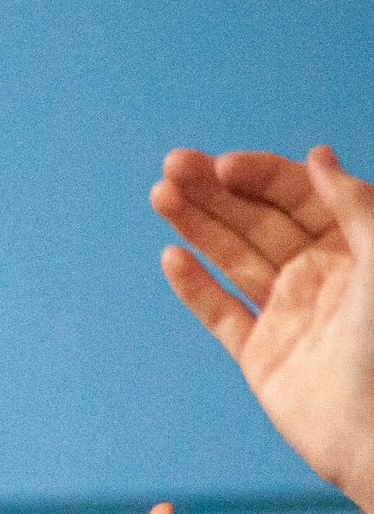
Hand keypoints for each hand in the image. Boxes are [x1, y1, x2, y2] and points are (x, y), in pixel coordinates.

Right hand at [155, 146, 373, 510]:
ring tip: (160, 195)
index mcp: (355, 247)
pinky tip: (171, 258)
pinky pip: (221, 314)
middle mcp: (320, 274)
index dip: (260, 176)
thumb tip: (316, 157)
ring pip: (233, 259)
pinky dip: (194, 287)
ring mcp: (288, 313)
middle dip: (215, 192)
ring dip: (196, 226)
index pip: (298, 197)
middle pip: (258, 221)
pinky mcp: (261, 356)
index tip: (222, 164)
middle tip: (173, 165)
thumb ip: (355, 207)